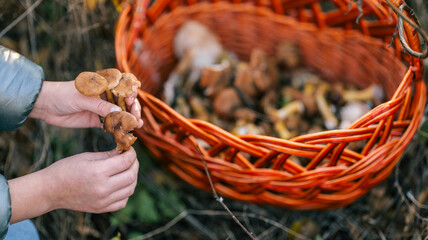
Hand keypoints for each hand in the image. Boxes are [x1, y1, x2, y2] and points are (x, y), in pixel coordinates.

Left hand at [29, 81, 143, 127]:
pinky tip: (126, 132)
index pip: (123, 86)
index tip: (131, 101)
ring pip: (121, 113)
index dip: (131, 93)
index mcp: (103, 84)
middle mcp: (105, 95)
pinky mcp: (97, 120)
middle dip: (134, 108)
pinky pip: (111, 124)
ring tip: (137, 125)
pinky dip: (119, 128)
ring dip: (130, 119)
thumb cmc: (63, 94)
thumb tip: (119, 113)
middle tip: (137, 117)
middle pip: (125, 101)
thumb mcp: (82, 98)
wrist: (45, 106)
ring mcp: (101, 108)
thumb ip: (100, 106)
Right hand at [45, 148, 138, 212]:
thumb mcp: (87, 156)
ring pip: (130, 189)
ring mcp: (103, 201)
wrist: (50, 190)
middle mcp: (103, 188)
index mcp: (98, 172)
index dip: (132, 153)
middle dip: (134, 164)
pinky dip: (126, 192)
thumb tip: (125, 151)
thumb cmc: (66, 169)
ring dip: (133, 177)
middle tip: (131, 158)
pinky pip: (123, 201)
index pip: (126, 162)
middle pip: (131, 176)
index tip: (129, 149)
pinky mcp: (101, 209)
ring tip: (127, 169)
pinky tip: (121, 183)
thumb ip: (109, 155)